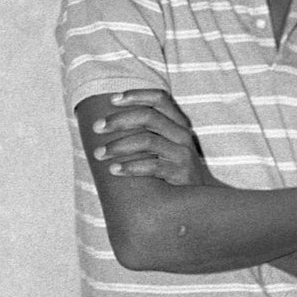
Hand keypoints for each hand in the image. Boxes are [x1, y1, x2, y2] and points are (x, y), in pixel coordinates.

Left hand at [91, 89, 216, 185]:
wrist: (200, 201)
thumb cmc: (173, 170)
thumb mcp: (166, 146)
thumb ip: (148, 132)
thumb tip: (108, 124)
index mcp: (179, 124)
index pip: (159, 98)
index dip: (136, 95)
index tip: (112, 99)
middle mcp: (183, 135)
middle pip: (149, 116)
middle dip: (118, 120)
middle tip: (96, 128)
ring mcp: (183, 154)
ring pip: (148, 141)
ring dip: (118, 146)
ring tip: (99, 154)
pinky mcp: (181, 174)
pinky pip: (153, 167)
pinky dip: (130, 167)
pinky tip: (114, 170)